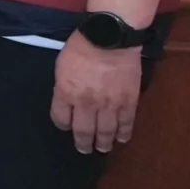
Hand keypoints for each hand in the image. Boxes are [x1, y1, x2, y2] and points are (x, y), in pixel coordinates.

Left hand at [50, 35, 141, 152]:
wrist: (110, 38)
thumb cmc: (82, 46)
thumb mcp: (62, 65)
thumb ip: (64, 85)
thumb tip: (67, 96)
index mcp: (66, 93)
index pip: (61, 119)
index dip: (63, 125)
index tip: (67, 127)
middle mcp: (86, 104)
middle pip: (83, 131)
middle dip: (83, 143)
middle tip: (84, 150)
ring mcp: (108, 104)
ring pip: (105, 132)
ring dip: (104, 143)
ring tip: (102, 148)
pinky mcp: (128, 101)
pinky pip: (126, 123)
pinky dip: (124, 133)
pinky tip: (122, 139)